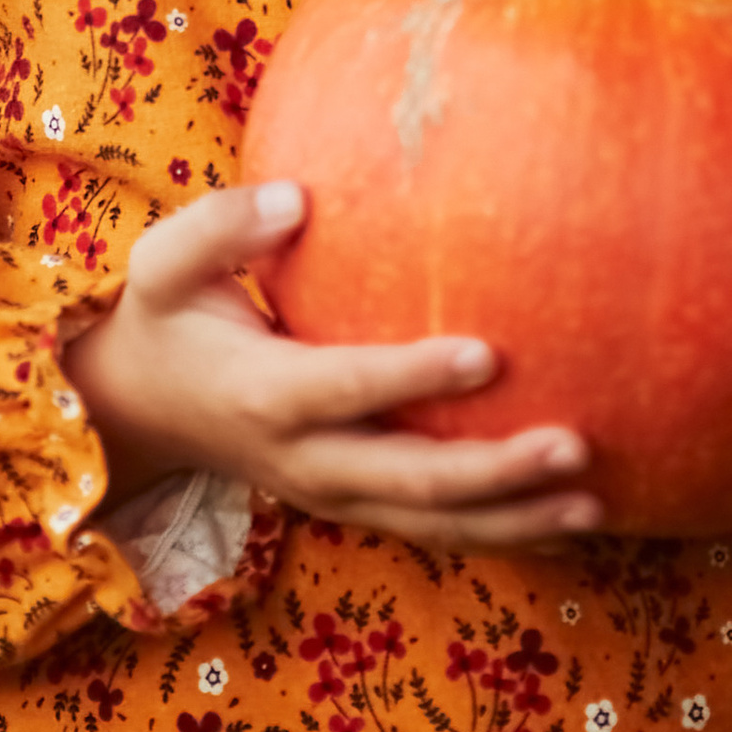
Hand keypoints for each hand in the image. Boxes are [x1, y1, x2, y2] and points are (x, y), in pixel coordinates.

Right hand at [63, 180, 602, 551]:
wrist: (137, 416)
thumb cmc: (165, 319)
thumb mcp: (161, 265)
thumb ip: (221, 227)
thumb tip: (296, 197)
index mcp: (262, 394)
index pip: (348, 387)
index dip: (414, 377)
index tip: (489, 353)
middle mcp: (301, 460)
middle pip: (406, 481)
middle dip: (493, 473)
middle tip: (575, 445)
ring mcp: (329, 495)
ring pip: (429, 523)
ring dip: (513, 520)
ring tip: (594, 504)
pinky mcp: (351, 507)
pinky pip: (429, 530)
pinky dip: (500, 534)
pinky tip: (570, 522)